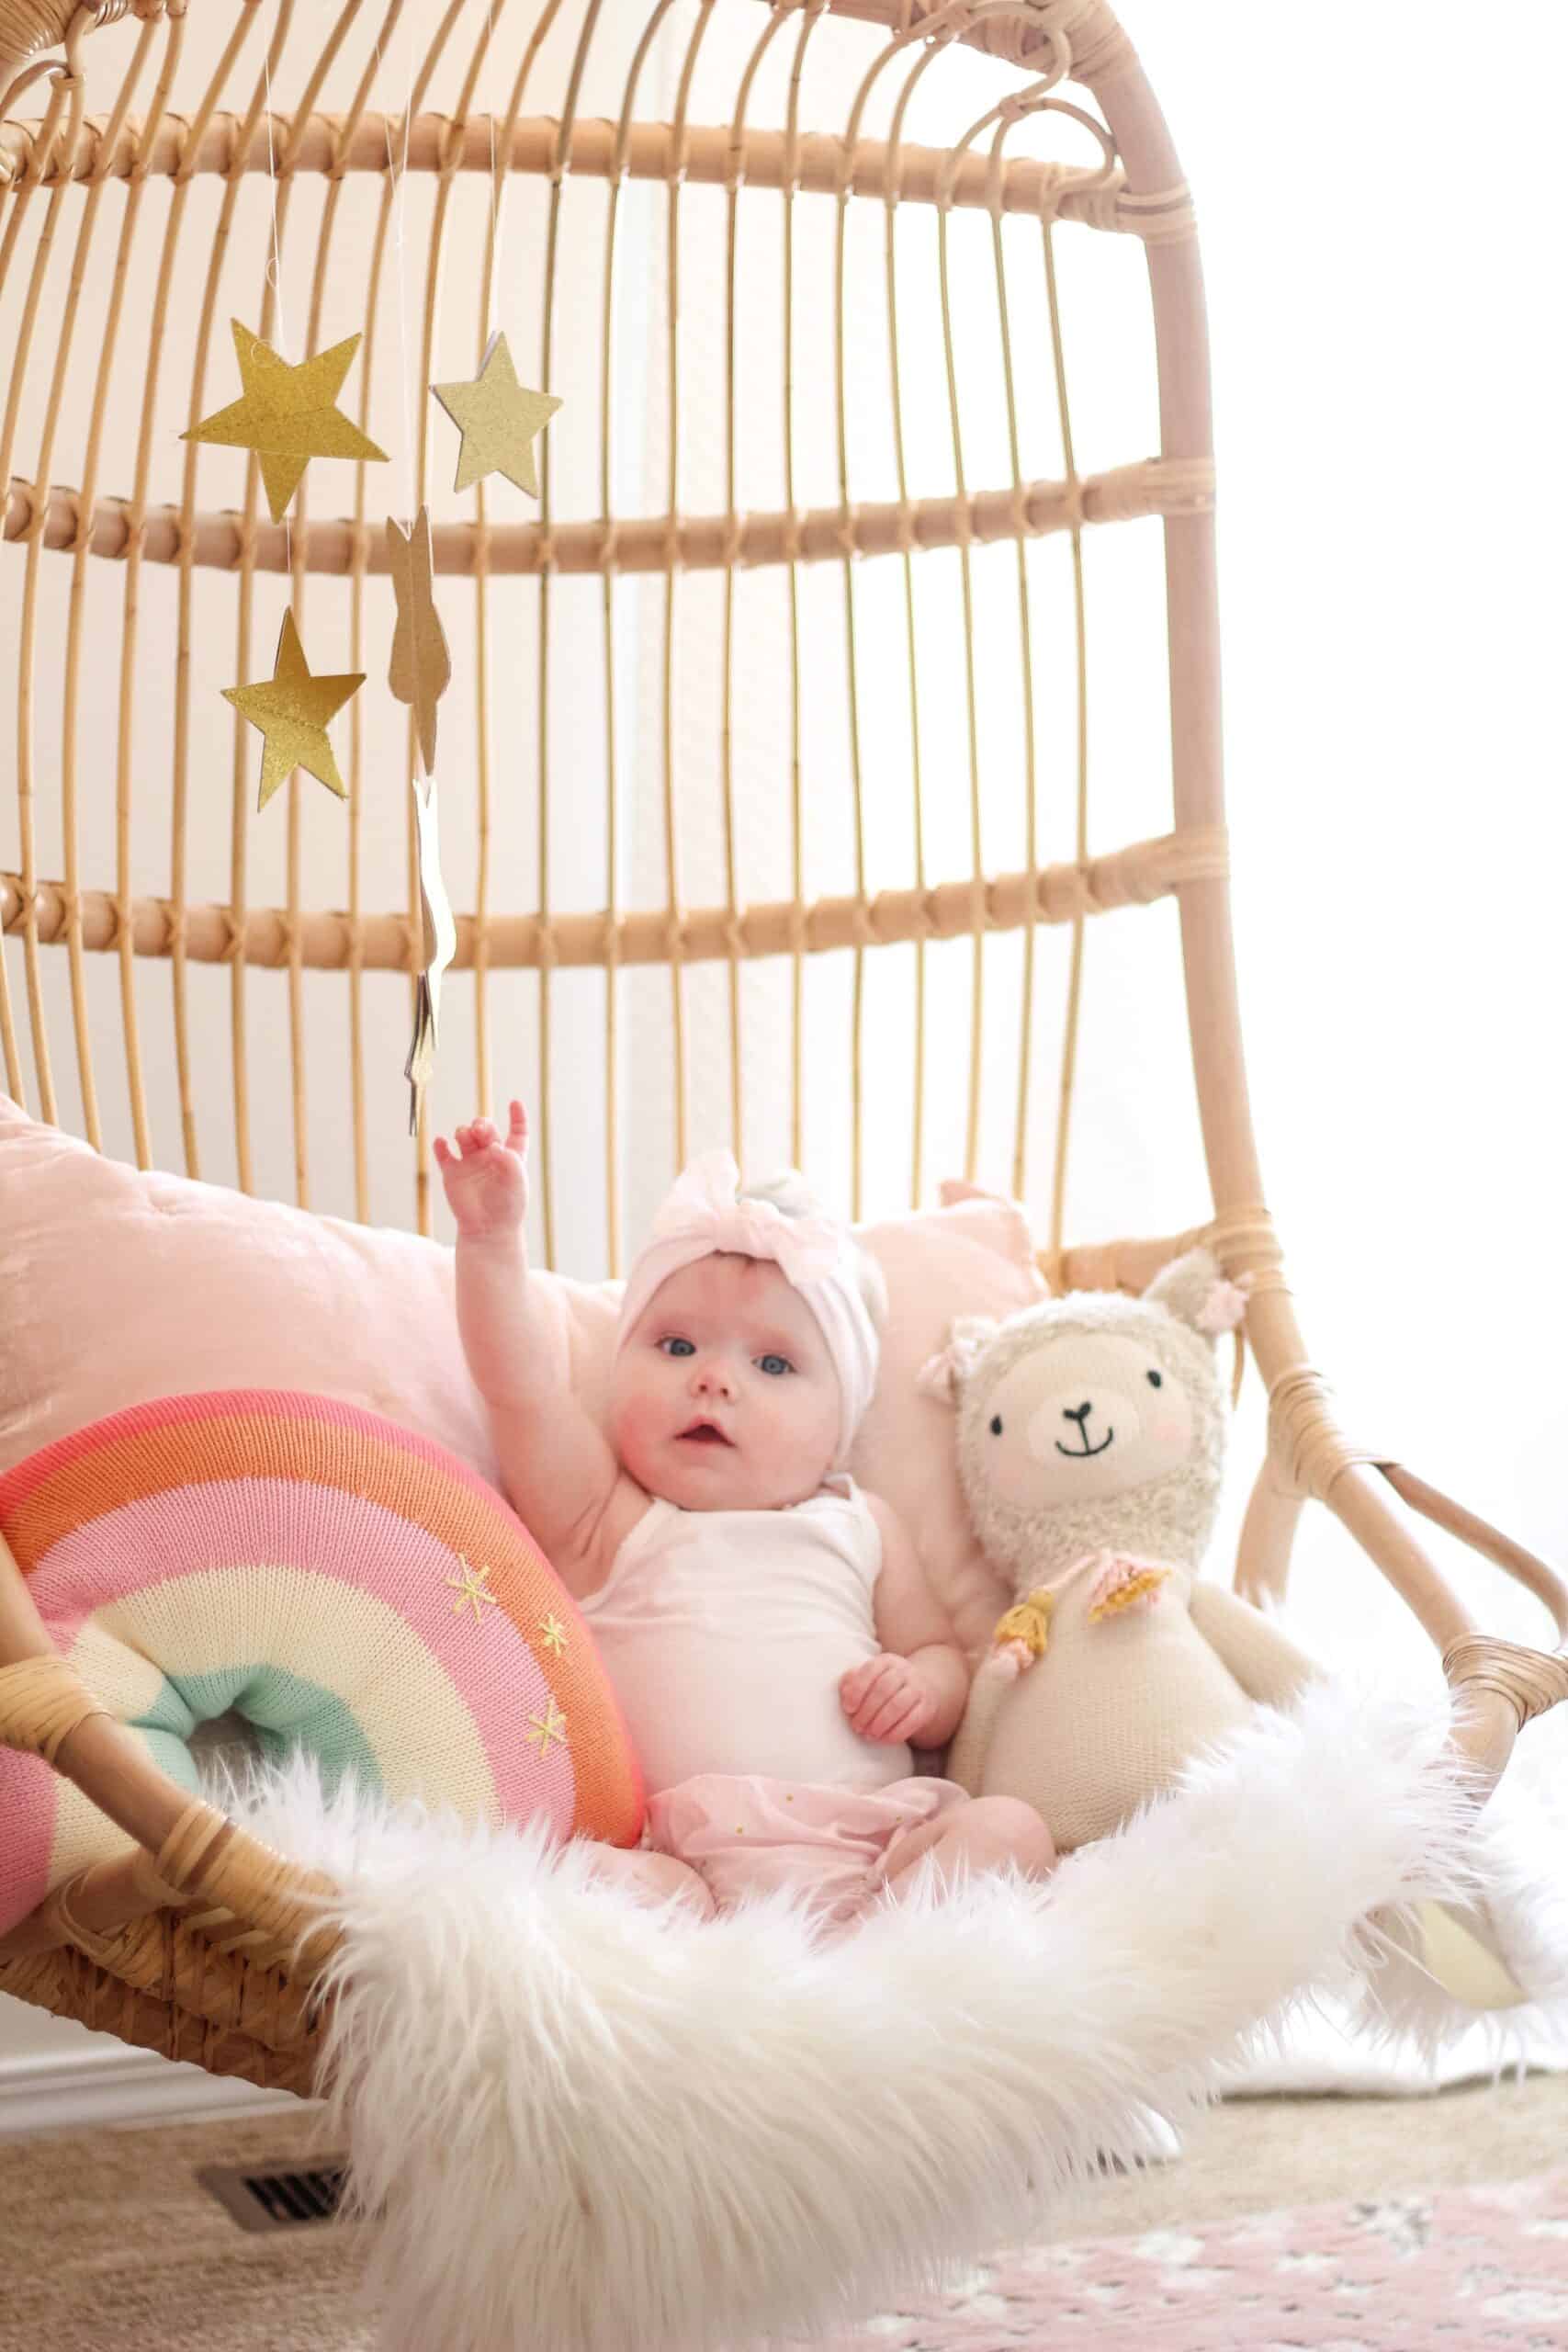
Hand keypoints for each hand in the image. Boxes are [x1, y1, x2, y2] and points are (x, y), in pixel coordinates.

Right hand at [433, 1101, 528, 1242]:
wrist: (487, 1229)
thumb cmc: (508, 1207)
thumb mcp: (517, 1182)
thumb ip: (509, 1161)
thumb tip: (495, 1145)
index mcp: (511, 1156)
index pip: (516, 1131)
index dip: (517, 1116)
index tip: (514, 1103)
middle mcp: (490, 1155)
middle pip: (485, 1129)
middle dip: (482, 1124)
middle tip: (480, 1130)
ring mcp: (470, 1162)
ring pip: (464, 1135)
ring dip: (463, 1131)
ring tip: (464, 1137)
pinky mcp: (452, 1172)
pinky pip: (443, 1153)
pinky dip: (440, 1145)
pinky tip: (442, 1143)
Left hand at [839, 1653, 939, 1745]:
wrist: (920, 1690)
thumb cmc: (884, 1686)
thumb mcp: (869, 1679)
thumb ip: (852, 1682)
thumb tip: (844, 1692)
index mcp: (885, 1661)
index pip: (870, 1670)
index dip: (857, 1690)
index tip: (848, 1708)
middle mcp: (904, 1671)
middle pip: (884, 1688)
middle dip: (867, 1711)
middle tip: (856, 1727)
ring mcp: (918, 1688)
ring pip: (899, 1704)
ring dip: (880, 1723)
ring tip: (869, 1734)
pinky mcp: (927, 1706)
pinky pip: (913, 1720)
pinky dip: (896, 1732)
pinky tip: (884, 1739)